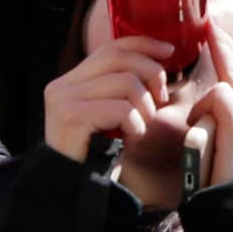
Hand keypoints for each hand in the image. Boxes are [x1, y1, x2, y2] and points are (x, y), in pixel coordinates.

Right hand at [43, 35, 179, 162]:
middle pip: (119, 58)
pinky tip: (130, 141)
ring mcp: (64, 99)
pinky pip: (121, 109)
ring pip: (126, 83)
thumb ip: (123, 88)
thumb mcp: (112, 115)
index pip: (110, 47)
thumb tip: (159, 62)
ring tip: (139, 129)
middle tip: (160, 102)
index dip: (143, 44)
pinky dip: (136, 125)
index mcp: (72, 80)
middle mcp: (63, 85)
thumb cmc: (99, 153)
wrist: (74, 187)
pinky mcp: (72, 116)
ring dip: (145, 108)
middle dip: (151, 74)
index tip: (168, 50)